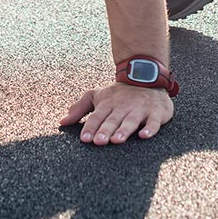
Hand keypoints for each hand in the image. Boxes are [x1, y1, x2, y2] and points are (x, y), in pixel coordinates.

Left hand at [59, 81, 173, 145]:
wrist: (146, 76)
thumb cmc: (118, 94)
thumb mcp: (97, 96)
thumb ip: (79, 108)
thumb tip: (62, 122)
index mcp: (108, 104)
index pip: (97, 116)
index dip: (91, 127)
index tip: (85, 139)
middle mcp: (123, 107)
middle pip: (113, 120)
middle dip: (106, 130)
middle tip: (99, 141)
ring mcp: (140, 109)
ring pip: (131, 121)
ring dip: (124, 130)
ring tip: (117, 140)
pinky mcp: (155, 113)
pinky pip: (153, 122)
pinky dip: (150, 128)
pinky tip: (144, 136)